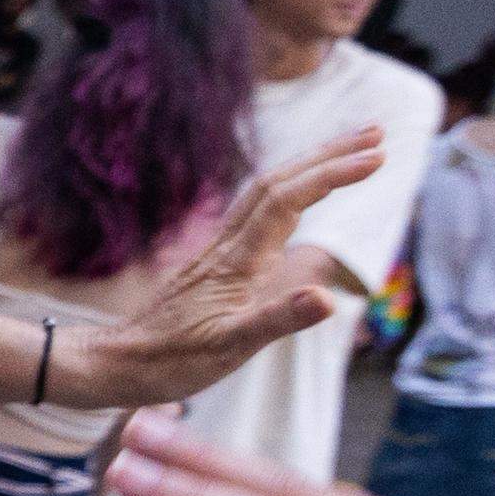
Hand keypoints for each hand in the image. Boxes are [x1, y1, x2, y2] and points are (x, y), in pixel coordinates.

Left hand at [56, 133, 388, 408]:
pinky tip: (299, 197)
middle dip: (329, 154)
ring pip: (266, 192)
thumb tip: (327, 297)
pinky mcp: (216, 263)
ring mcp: (220, 251)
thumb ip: (278, 319)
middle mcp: (228, 246)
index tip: (377, 157)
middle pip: (280, 182)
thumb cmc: (170, 362)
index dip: (332, 174)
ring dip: (310, 167)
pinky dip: (289, 191)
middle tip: (377, 133)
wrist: (116, 362)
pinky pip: (257, 212)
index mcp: (237, 262)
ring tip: (351, 152)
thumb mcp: (229, 349)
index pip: (290, 200)